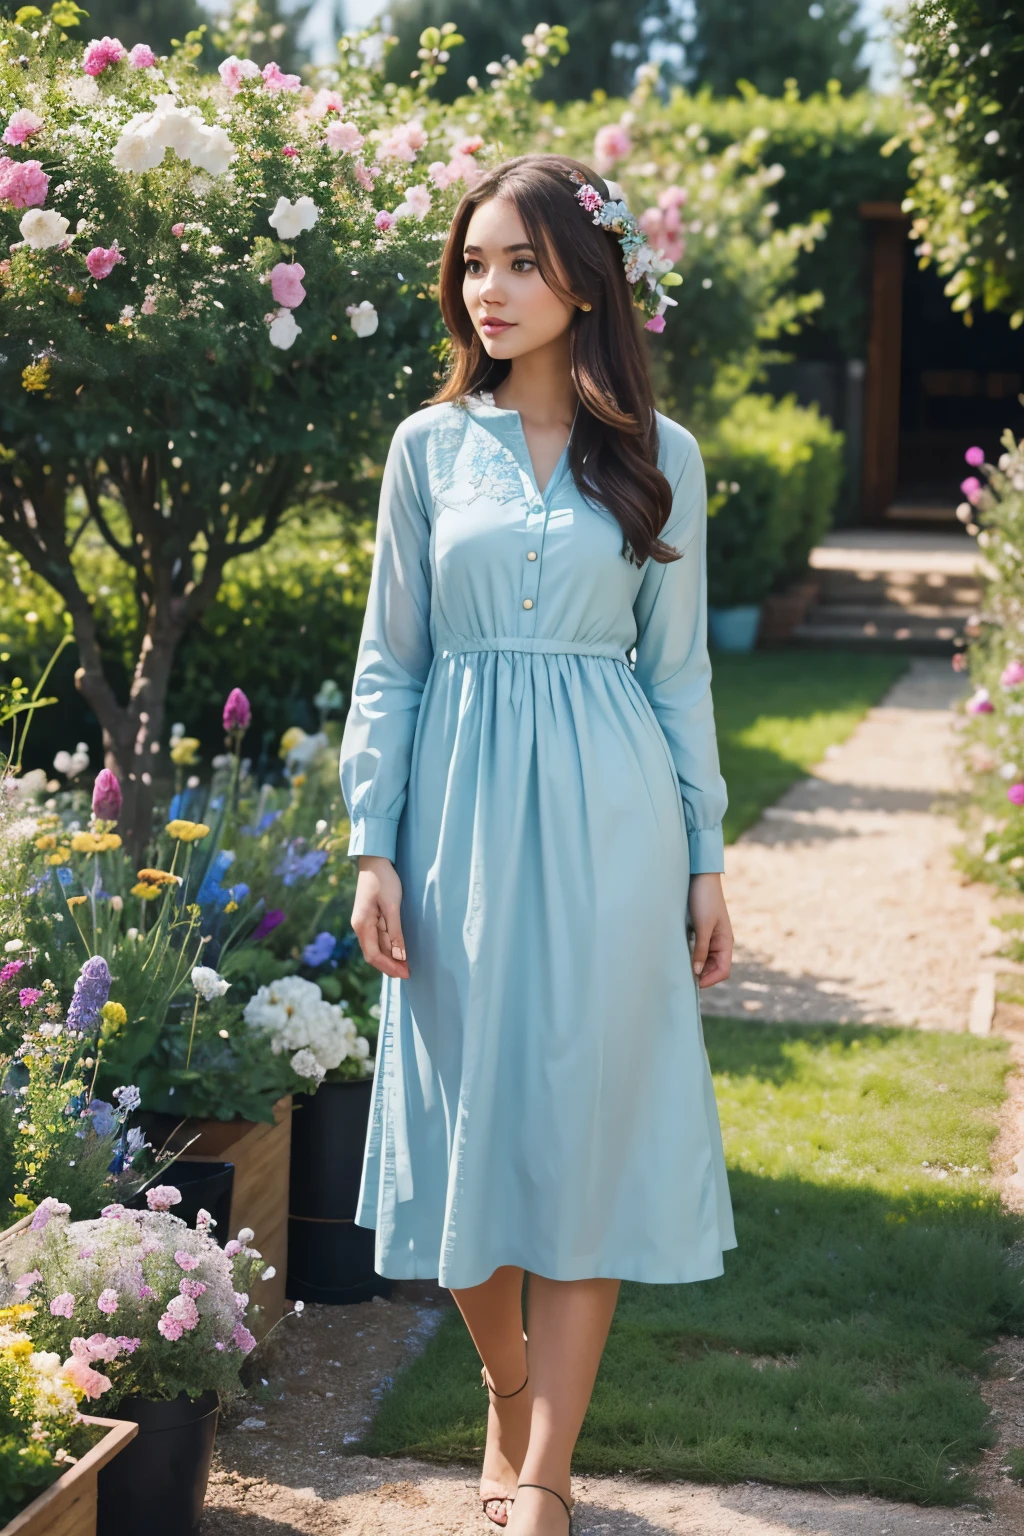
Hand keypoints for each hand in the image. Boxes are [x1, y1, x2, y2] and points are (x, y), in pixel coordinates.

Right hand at [351, 856, 409, 978]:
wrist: (374, 861)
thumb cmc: (383, 881)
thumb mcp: (392, 906)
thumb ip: (395, 932)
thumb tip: (399, 956)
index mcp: (362, 925)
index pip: (374, 955)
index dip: (389, 967)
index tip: (405, 973)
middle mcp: (360, 926)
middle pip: (373, 954)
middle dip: (390, 966)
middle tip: (408, 972)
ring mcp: (363, 922)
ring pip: (375, 947)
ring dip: (390, 958)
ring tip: (406, 965)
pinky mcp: (369, 918)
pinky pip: (377, 938)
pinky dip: (388, 947)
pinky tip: (398, 950)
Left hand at [688, 873, 732, 989]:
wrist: (700, 877)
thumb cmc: (704, 899)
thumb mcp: (703, 925)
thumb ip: (701, 949)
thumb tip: (697, 972)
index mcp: (726, 942)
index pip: (723, 970)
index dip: (710, 979)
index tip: (694, 982)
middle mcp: (720, 942)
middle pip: (714, 968)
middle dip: (702, 975)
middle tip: (683, 977)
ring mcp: (711, 937)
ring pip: (705, 960)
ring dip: (696, 966)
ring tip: (681, 968)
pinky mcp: (701, 931)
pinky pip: (699, 950)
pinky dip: (692, 956)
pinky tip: (681, 956)